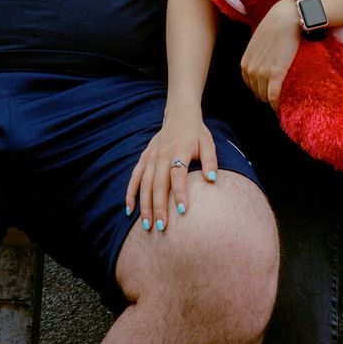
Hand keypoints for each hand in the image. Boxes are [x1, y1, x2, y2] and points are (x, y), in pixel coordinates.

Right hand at [125, 114, 218, 232]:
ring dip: (145, 205)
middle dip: (159, 207)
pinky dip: (130, 193)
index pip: (178, 174)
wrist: (179, 115)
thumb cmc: (196, 133)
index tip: (181, 211)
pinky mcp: (144, 157)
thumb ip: (210, 161)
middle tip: (161, 228)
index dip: (180, 192)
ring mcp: (151, 156)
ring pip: (145, 183)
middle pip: (159, 183)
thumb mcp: (208, 143)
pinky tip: (130, 210)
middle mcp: (163, 154)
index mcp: (180, 150)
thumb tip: (212, 180)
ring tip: (147, 225)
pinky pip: (135, 177)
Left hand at [241, 0, 300, 109]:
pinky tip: (280, 105)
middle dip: (265, 95)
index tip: (268, 90)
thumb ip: (257, 55)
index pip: (249, 84)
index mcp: (245, 63)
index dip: (259, 88)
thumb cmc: (275, 27)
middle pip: (257, 92)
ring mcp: (262, 73)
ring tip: (281, 100)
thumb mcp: (258, 42)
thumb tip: (264, 60)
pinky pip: (273, 97)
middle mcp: (251, 70)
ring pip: (265, 97)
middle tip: (277, 95)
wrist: (286, 19)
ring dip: (271, 101)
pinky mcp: (275, 74)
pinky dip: (276, 104)